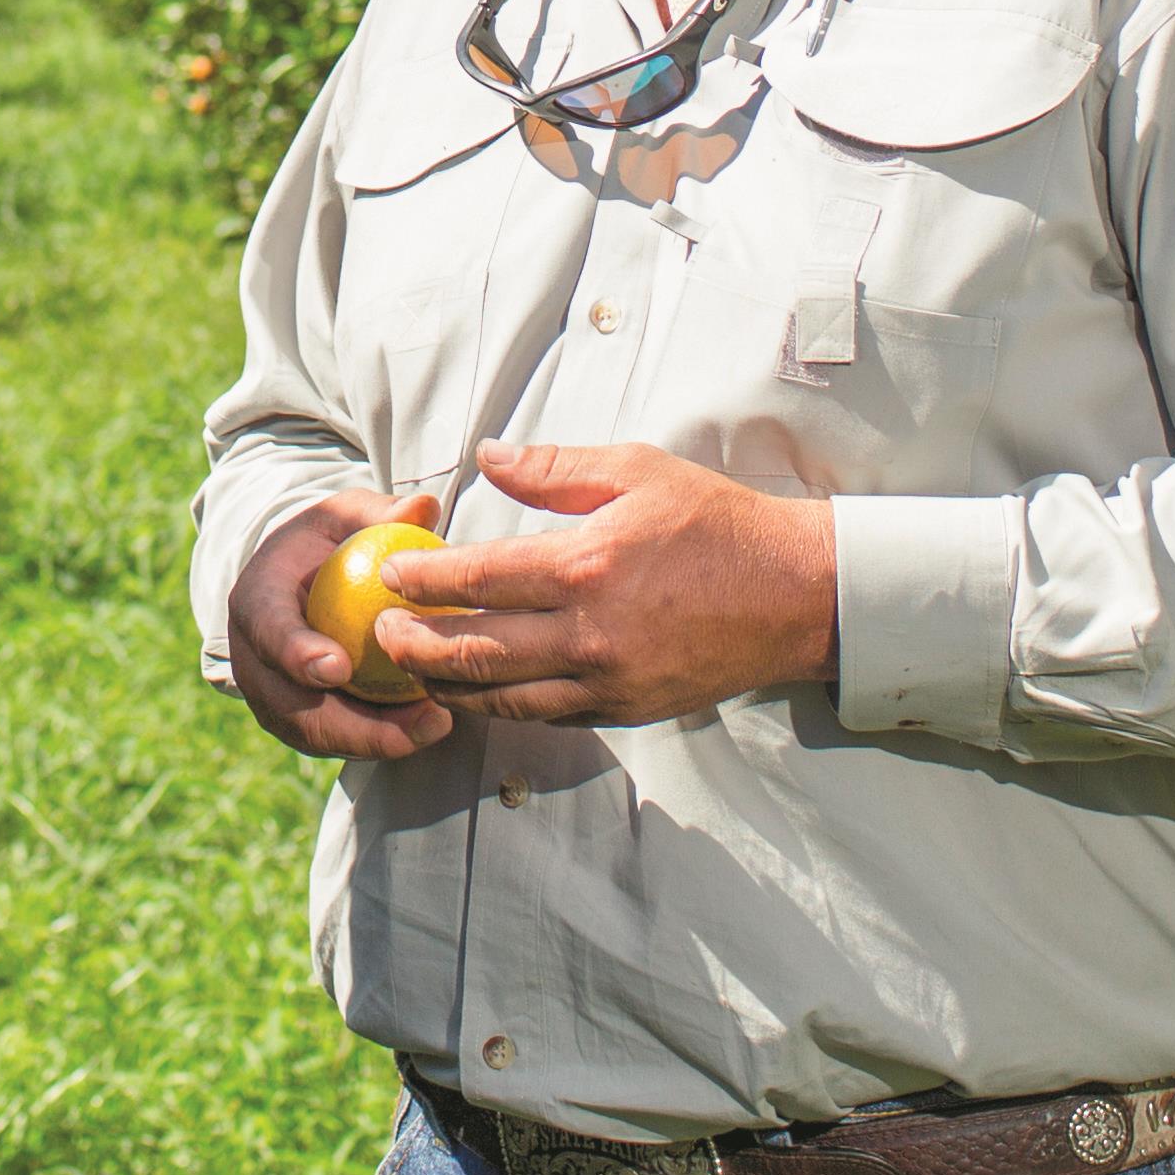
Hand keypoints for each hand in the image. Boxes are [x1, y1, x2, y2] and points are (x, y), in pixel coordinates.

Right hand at [226, 484, 458, 762]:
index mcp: (255, 598)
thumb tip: (423, 508)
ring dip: (375, 740)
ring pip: (315, 734)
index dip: (295, 652)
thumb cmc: (326, 544)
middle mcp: (253, 657)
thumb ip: (380, 514)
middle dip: (353, 723)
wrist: (295, 583)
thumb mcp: (347, 516)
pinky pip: (334, 743)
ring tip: (434, 726)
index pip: (267, 629)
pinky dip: (378, 742)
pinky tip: (425, 730)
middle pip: (291, 704)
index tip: (337, 667)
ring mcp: (271, 697)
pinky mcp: (296, 723)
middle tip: (418, 719)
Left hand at [371, 441, 835, 728]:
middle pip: (477, 651)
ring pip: (505, 697)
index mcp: (588, 566)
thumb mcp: (638, 471)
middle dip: (418, 645)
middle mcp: (592, 633)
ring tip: (416, 667)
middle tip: (381, 634)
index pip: (480, 579)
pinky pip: (548, 715)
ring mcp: (609, 681)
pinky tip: (480, 690)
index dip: (425, 580)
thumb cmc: (718, 525)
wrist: (793, 594)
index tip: (392, 575)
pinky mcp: (627, 710)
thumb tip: (486, 459)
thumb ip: (554, 467)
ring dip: (450, 684)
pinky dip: (504, 706)